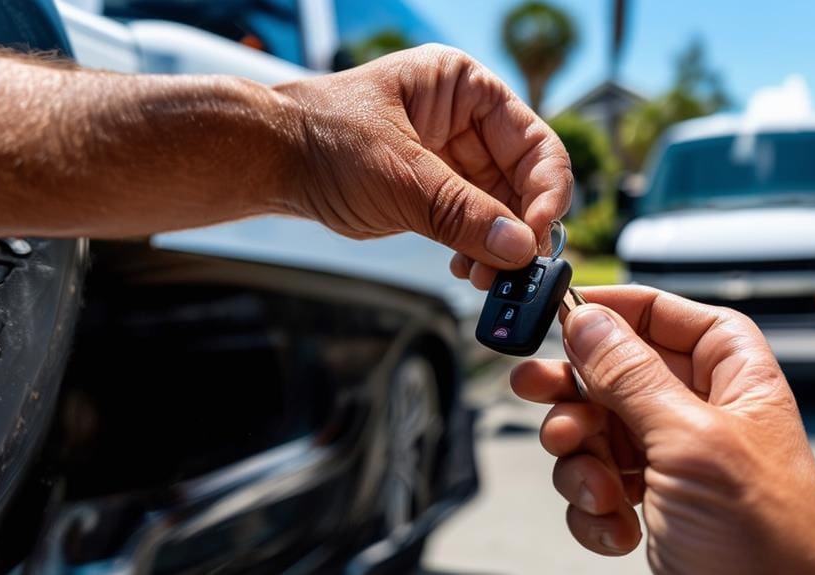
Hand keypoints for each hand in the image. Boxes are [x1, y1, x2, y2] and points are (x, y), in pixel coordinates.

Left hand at [275, 45, 571, 286]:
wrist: (269, 160)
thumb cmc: (321, 139)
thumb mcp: (398, 176)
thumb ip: (462, 213)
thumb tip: (520, 248)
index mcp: (464, 88)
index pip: (533, 142)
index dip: (545, 191)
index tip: (539, 235)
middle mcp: (466, 120)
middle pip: (523, 180)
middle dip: (521, 228)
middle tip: (517, 272)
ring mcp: (452, 157)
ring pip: (502, 209)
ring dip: (501, 247)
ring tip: (487, 278)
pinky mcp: (435, 190)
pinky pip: (474, 224)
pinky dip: (477, 250)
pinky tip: (466, 268)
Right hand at [511, 286, 814, 573]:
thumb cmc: (769, 544)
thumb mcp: (692, 443)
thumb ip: (633, 377)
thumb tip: (588, 321)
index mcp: (732, 378)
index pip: (668, 315)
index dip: (618, 309)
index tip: (565, 313)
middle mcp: (700, 413)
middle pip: (616, 372)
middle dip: (576, 391)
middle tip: (537, 392)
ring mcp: (671, 461)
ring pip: (595, 429)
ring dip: (581, 461)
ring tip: (599, 491)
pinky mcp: (650, 506)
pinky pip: (595, 484)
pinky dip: (592, 508)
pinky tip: (616, 528)